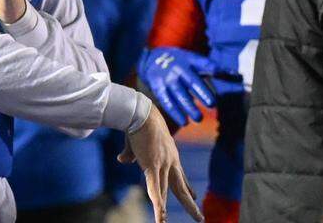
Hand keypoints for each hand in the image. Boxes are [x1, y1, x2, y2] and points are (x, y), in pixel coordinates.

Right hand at [119, 106, 201, 221]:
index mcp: (170, 154)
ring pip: (168, 193)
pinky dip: (158, 205)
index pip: (181, 175)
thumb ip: (130, 154)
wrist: (140, 112)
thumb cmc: (138, 123)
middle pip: (181, 188)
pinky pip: (155, 190)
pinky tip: (160, 217)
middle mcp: (171, 161)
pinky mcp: (152, 166)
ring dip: (167, 211)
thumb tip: (122, 159)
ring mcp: (163, 164)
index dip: (188, 187)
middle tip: (200, 217)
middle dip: (190, 204)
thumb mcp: (136, 143)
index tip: (195, 195)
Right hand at [138, 47, 215, 127]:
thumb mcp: (193, 60)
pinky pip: (167, 102)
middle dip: (201, 92)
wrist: (152, 60)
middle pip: (191, 81)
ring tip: (199, 118)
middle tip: (212, 104)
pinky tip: (184, 122)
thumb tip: (234, 74)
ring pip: (179, 94)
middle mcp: (178, 69)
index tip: (219, 74)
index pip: (202, 64)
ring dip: (188, 107)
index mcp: (189, 60)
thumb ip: (211, 67)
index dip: (210, 68)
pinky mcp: (158, 89)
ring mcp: (167, 79)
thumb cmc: (180, 62)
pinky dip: (175, 113)